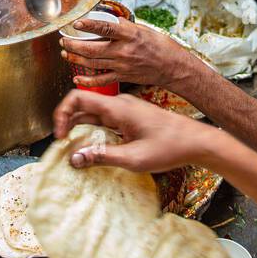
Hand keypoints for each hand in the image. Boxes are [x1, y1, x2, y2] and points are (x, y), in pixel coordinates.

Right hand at [52, 88, 218, 172]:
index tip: (60, 137)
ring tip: (75, 149)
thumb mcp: (133, 159)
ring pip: (92, 114)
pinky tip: (94, 147)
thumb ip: (101, 157)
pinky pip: (104, 120)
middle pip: (82, 105)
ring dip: (80, 128)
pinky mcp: (130, 117)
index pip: (77, 98)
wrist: (196, 141)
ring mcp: (125, 109)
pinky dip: (93, 131)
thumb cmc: (169, 147)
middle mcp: (119, 103)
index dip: (61, 114)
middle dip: (67, 123)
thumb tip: (74, 158)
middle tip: (63, 146)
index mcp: (117, 107)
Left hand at [59, 15, 197, 90]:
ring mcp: (122, 66)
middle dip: (74, 44)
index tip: (76, 22)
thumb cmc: (160, 46)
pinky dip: (87, 80)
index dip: (89, 25)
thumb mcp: (143, 29)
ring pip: (92, 63)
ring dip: (76, 58)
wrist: (173, 67)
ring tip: (65, 52)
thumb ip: (124, 27)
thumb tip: (107, 20)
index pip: (105, 27)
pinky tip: (77, 76)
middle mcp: (124, 51)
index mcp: (130, 35)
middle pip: (92, 48)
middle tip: (64, 40)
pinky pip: (101, 81)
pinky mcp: (122, 77)